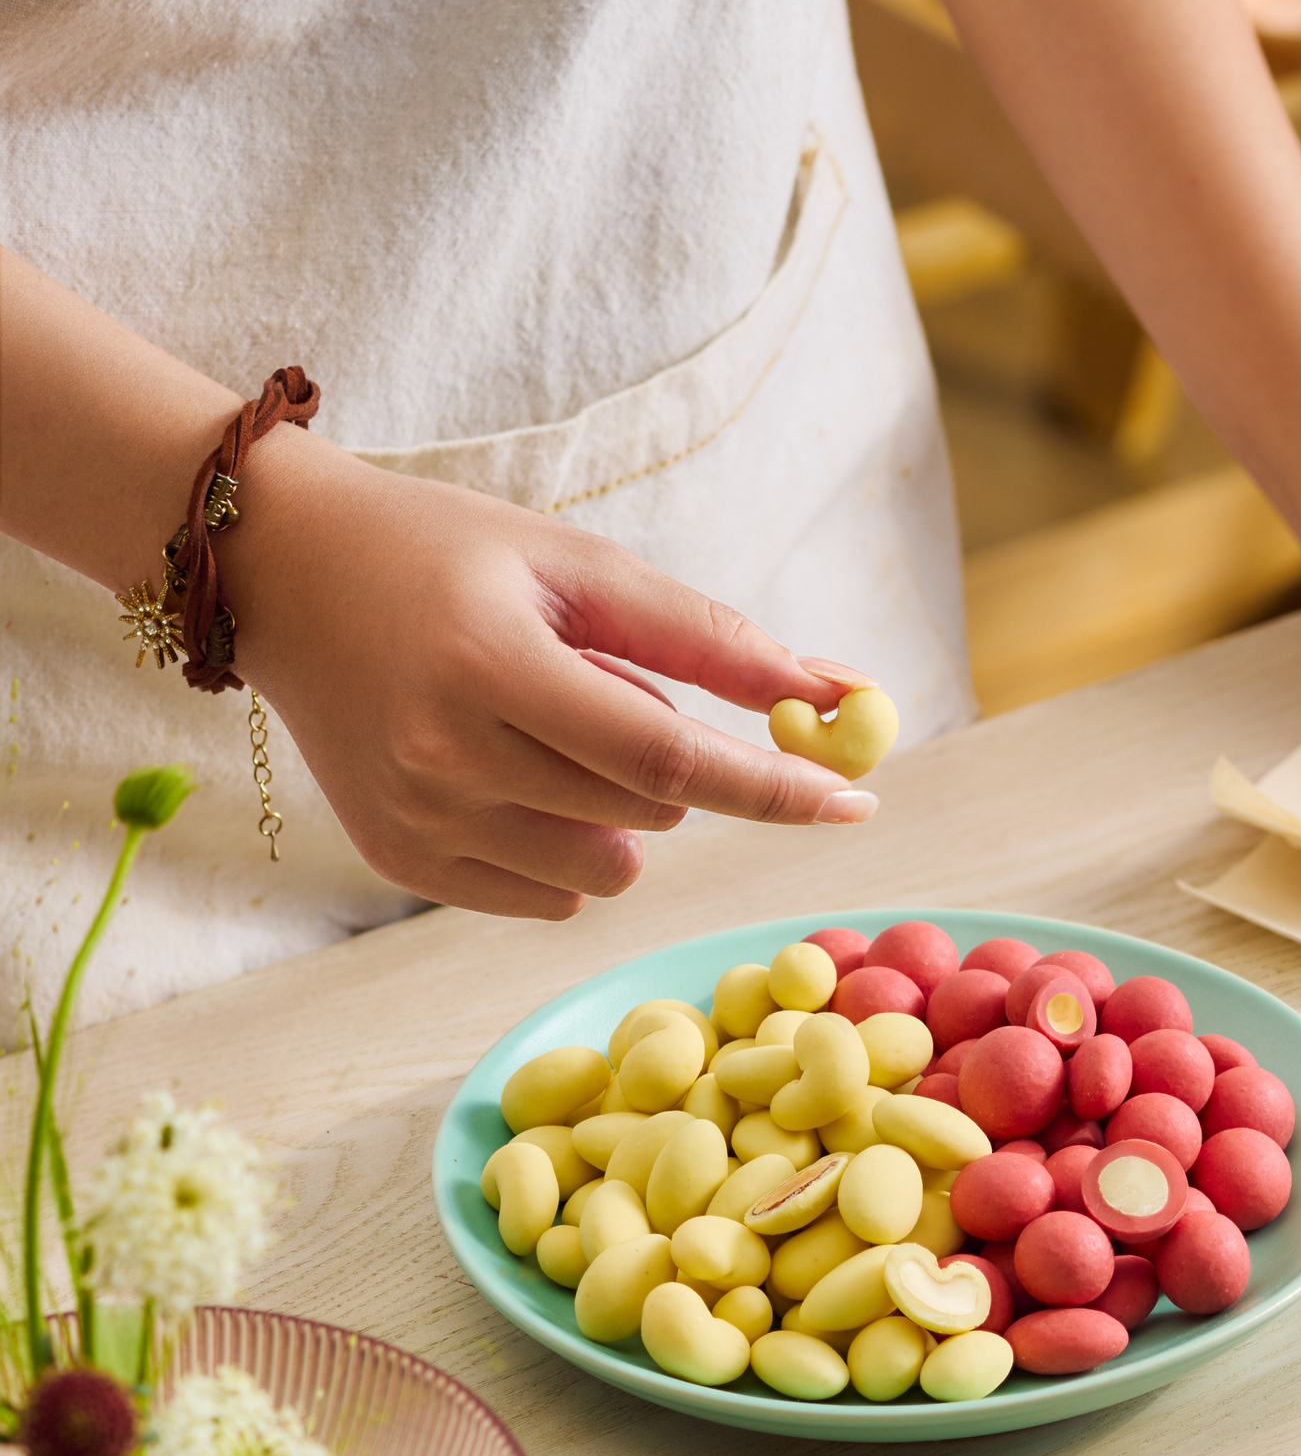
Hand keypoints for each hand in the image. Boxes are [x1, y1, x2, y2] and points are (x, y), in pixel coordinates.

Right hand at [224, 429, 877, 918]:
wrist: (286, 575)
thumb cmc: (451, 557)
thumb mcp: (580, 567)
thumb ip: (709, 637)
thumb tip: (837, 695)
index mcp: (490, 665)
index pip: (668, 756)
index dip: (772, 786)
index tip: (859, 801)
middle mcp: (443, 757)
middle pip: (647, 811)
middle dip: (667, 763)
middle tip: (590, 685)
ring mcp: (416, 820)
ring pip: (608, 869)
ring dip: (617, 811)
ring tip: (539, 729)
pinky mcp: (400, 862)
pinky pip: (552, 898)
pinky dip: (564, 846)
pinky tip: (505, 774)